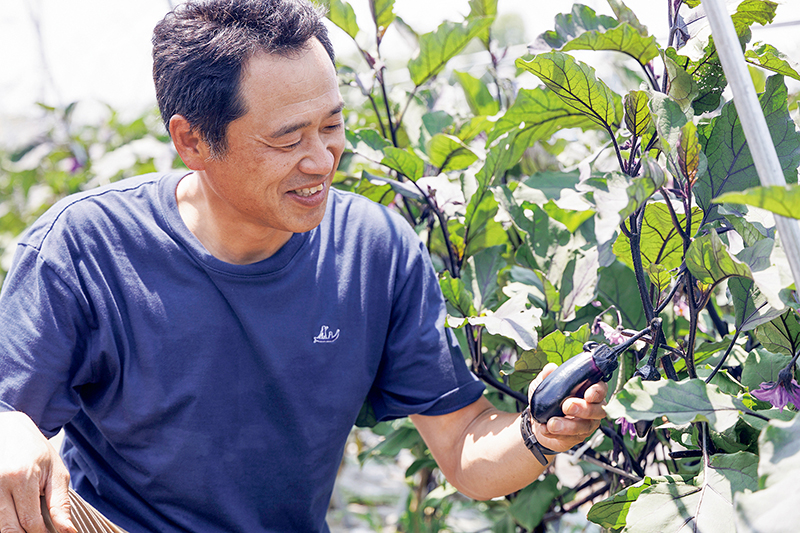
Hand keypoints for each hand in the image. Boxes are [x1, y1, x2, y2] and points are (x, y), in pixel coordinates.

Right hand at [0, 411, 75, 532]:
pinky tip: (15, 513)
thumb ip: (60, 503)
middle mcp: (0, 483)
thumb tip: (68, 531)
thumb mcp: (55, 472)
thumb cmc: (36, 451)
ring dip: (13, 528)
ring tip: (27, 521)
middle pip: (9, 529)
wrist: (8, 430)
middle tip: (38, 529)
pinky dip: (4, 518)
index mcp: (22, 478)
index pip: (30, 522)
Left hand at [526, 363, 607, 453]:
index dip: (598, 391)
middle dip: (584, 409)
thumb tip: (551, 367)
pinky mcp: (577, 438)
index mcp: (588, 390)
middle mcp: (593, 408)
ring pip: (584, 426)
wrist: (538, 421)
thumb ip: (547, 376)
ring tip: (552, 423)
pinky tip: (545, 429)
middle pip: (598, 410)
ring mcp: (587, 424)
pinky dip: (557, 434)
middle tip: (566, 406)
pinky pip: (571, 438)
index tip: (588, 394)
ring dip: (568, 425)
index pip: (601, 389)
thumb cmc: (547, 399)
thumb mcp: (543, 385)